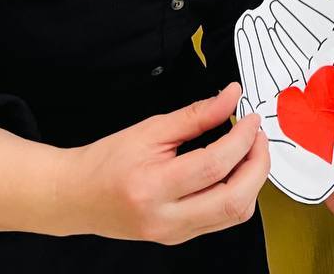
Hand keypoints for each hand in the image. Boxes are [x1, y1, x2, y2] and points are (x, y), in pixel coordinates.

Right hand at [64, 82, 269, 243]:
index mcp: (153, 187)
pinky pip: (223, 220)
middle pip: (233, 200)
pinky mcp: (179, 238)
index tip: (251, 119)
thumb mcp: (150, 129)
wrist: (76, 197)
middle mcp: (165, 218)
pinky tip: (234, 171)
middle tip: (258, 136)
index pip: (214, 166)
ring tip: (249, 151)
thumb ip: (196, 115)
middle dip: (257, 165)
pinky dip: (238, 194)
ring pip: (234, 215)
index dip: (242, 140)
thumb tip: (231, 96)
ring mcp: (173, 233)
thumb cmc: (107, 161)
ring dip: (252, 181)